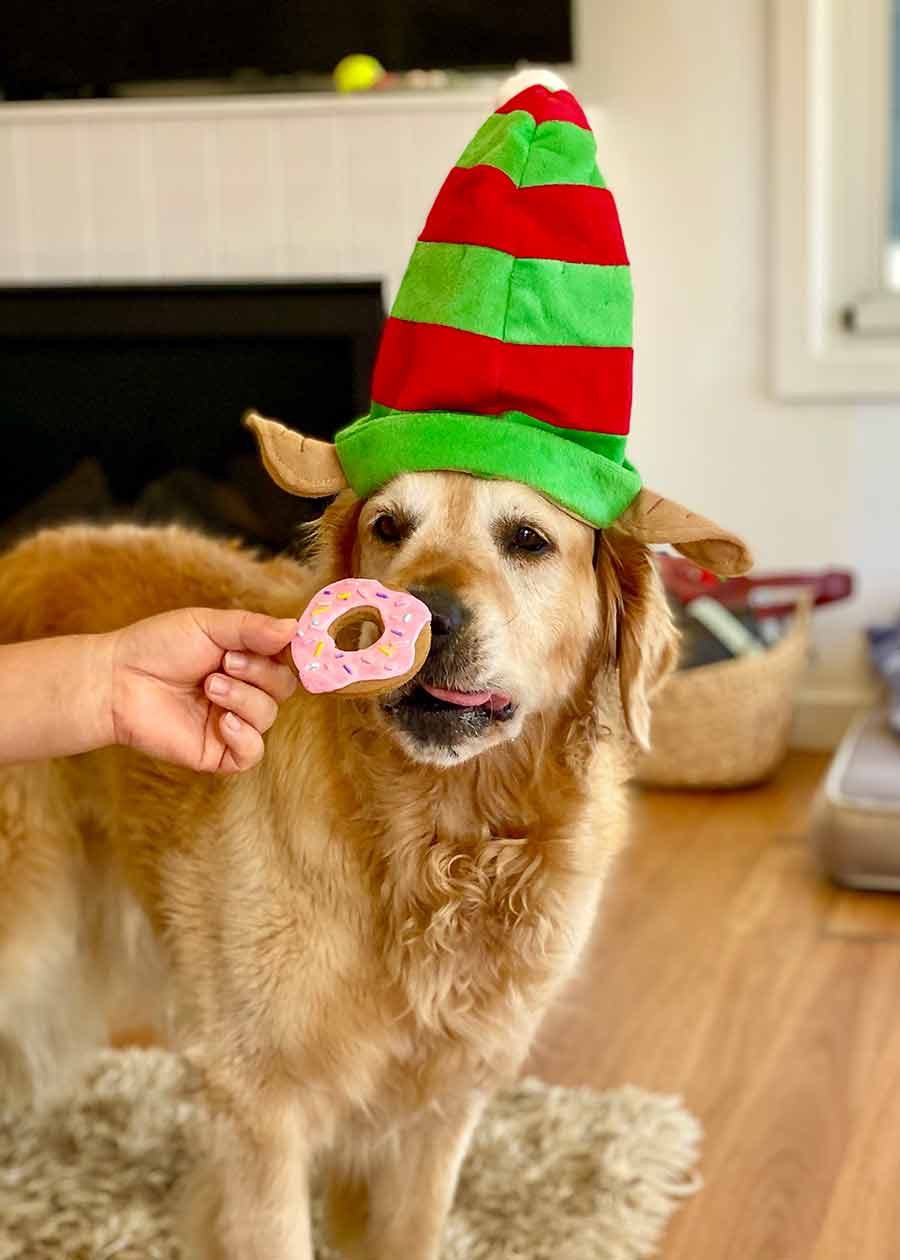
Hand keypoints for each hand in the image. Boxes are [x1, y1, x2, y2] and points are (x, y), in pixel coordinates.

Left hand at [107, 608, 297, 772]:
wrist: (116, 681)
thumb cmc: (157, 647)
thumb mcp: (208, 624)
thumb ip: (252, 627)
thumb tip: (294, 628)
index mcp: (244, 659)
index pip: (286, 659)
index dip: (288, 653)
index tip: (280, 644)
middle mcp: (242, 691)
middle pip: (283, 688)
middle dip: (260, 673)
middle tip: (225, 663)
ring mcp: (231, 723)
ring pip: (268, 716)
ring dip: (243, 698)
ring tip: (209, 687)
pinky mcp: (218, 752)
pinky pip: (252, 753)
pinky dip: (245, 736)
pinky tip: (223, 722)